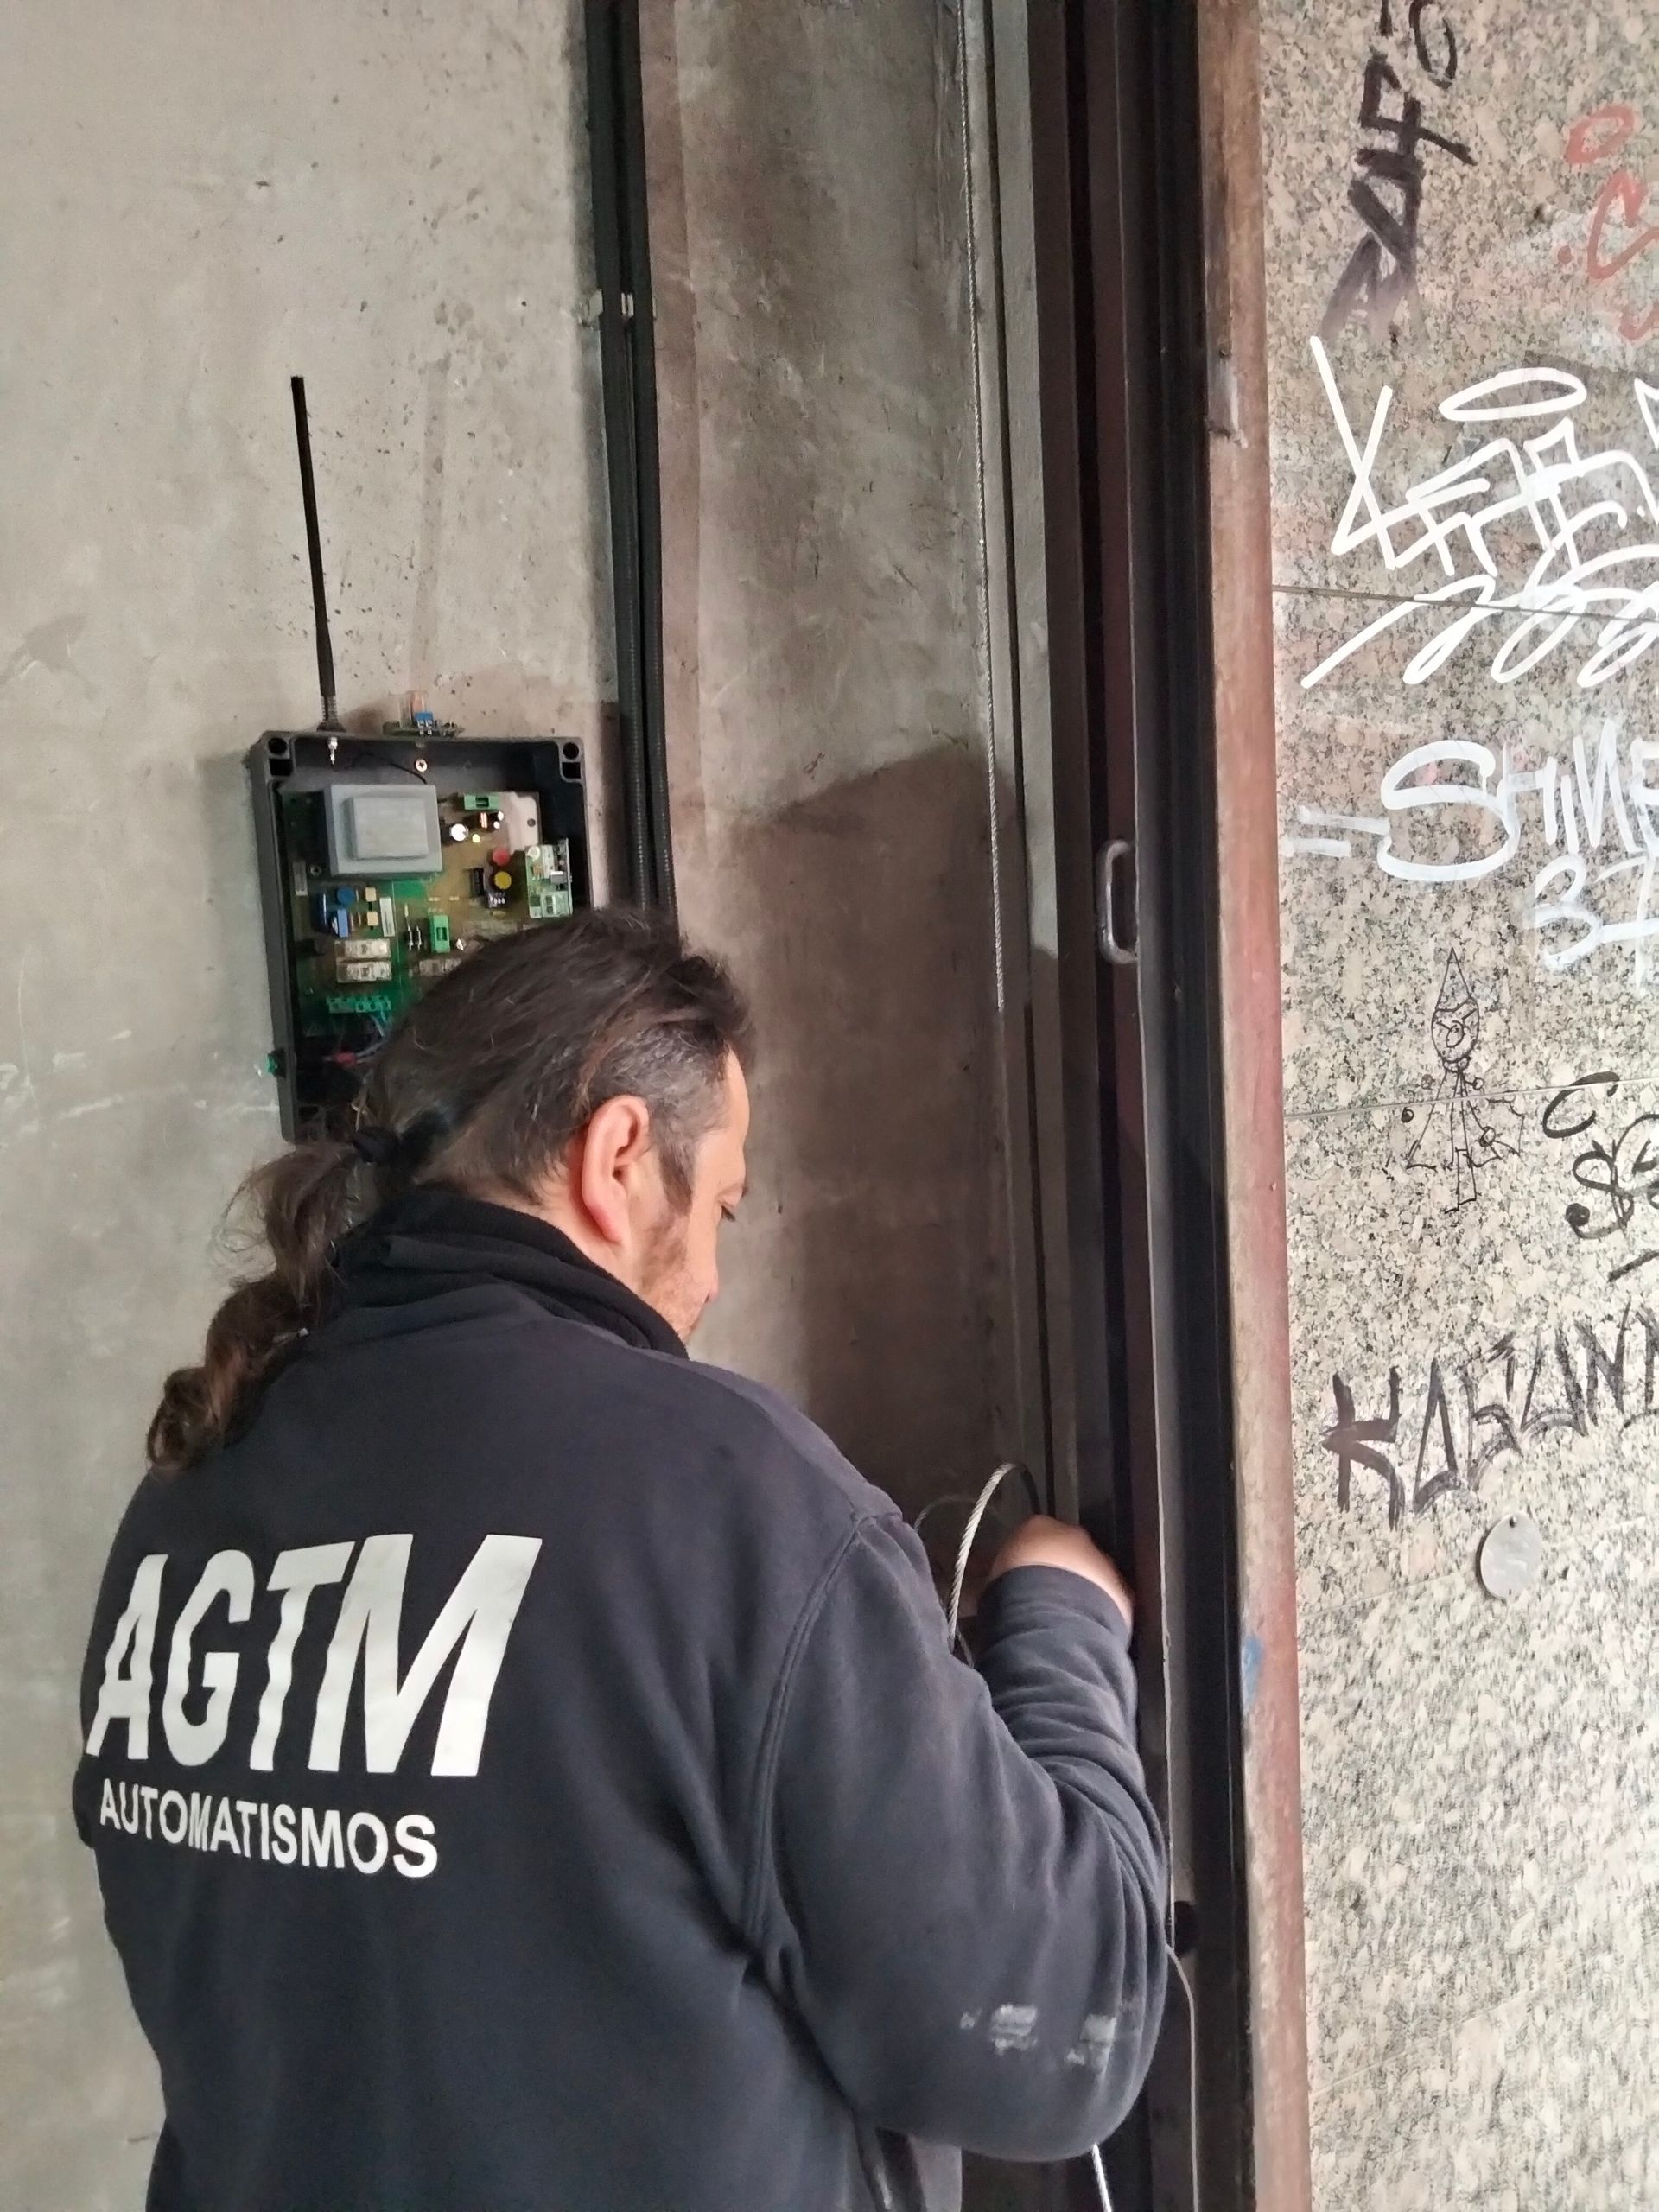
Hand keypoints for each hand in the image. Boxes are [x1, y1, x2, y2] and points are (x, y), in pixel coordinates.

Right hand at [985, 1515, 1133, 1630]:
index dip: (1027, 1558)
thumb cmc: (1011, 1596)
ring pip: (1092, 1572)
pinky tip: (1087, 1629)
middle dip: (1058, 1569)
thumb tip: (987, 1584)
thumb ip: (996, 1575)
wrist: (1051, 1620)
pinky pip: (1111, 1598)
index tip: (1019, 1578)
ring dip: (1082, 1589)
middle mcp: (1074, 1536)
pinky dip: (1101, 1609)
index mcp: (1037, 1526)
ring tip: (1065, 1619)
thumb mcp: (991, 1582)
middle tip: (1043, 1598)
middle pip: (1067, 1549)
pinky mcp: (1122, 1590)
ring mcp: (1102, 1561)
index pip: (1032, 1534)